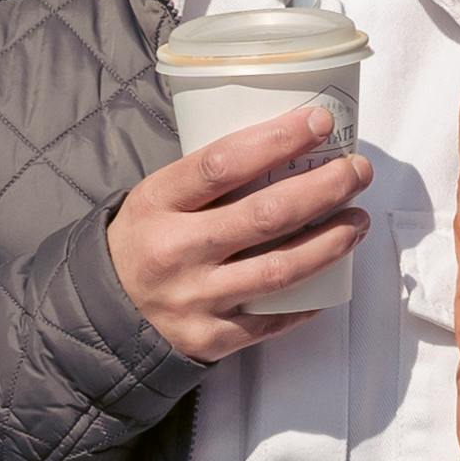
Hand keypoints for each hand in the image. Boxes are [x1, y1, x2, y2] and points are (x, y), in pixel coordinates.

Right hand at [107, 107, 373, 365]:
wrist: (101, 313)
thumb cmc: (145, 239)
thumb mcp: (157, 196)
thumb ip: (210, 175)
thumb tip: (289, 140)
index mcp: (157, 202)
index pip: (223, 163)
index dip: (278, 139)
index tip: (320, 122)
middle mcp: (176, 251)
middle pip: (265, 215)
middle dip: (325, 189)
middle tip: (358, 171)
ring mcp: (194, 299)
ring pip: (280, 270)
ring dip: (331, 242)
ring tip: (358, 221)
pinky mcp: (209, 339)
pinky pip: (272, 319)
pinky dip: (309, 299)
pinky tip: (334, 277)